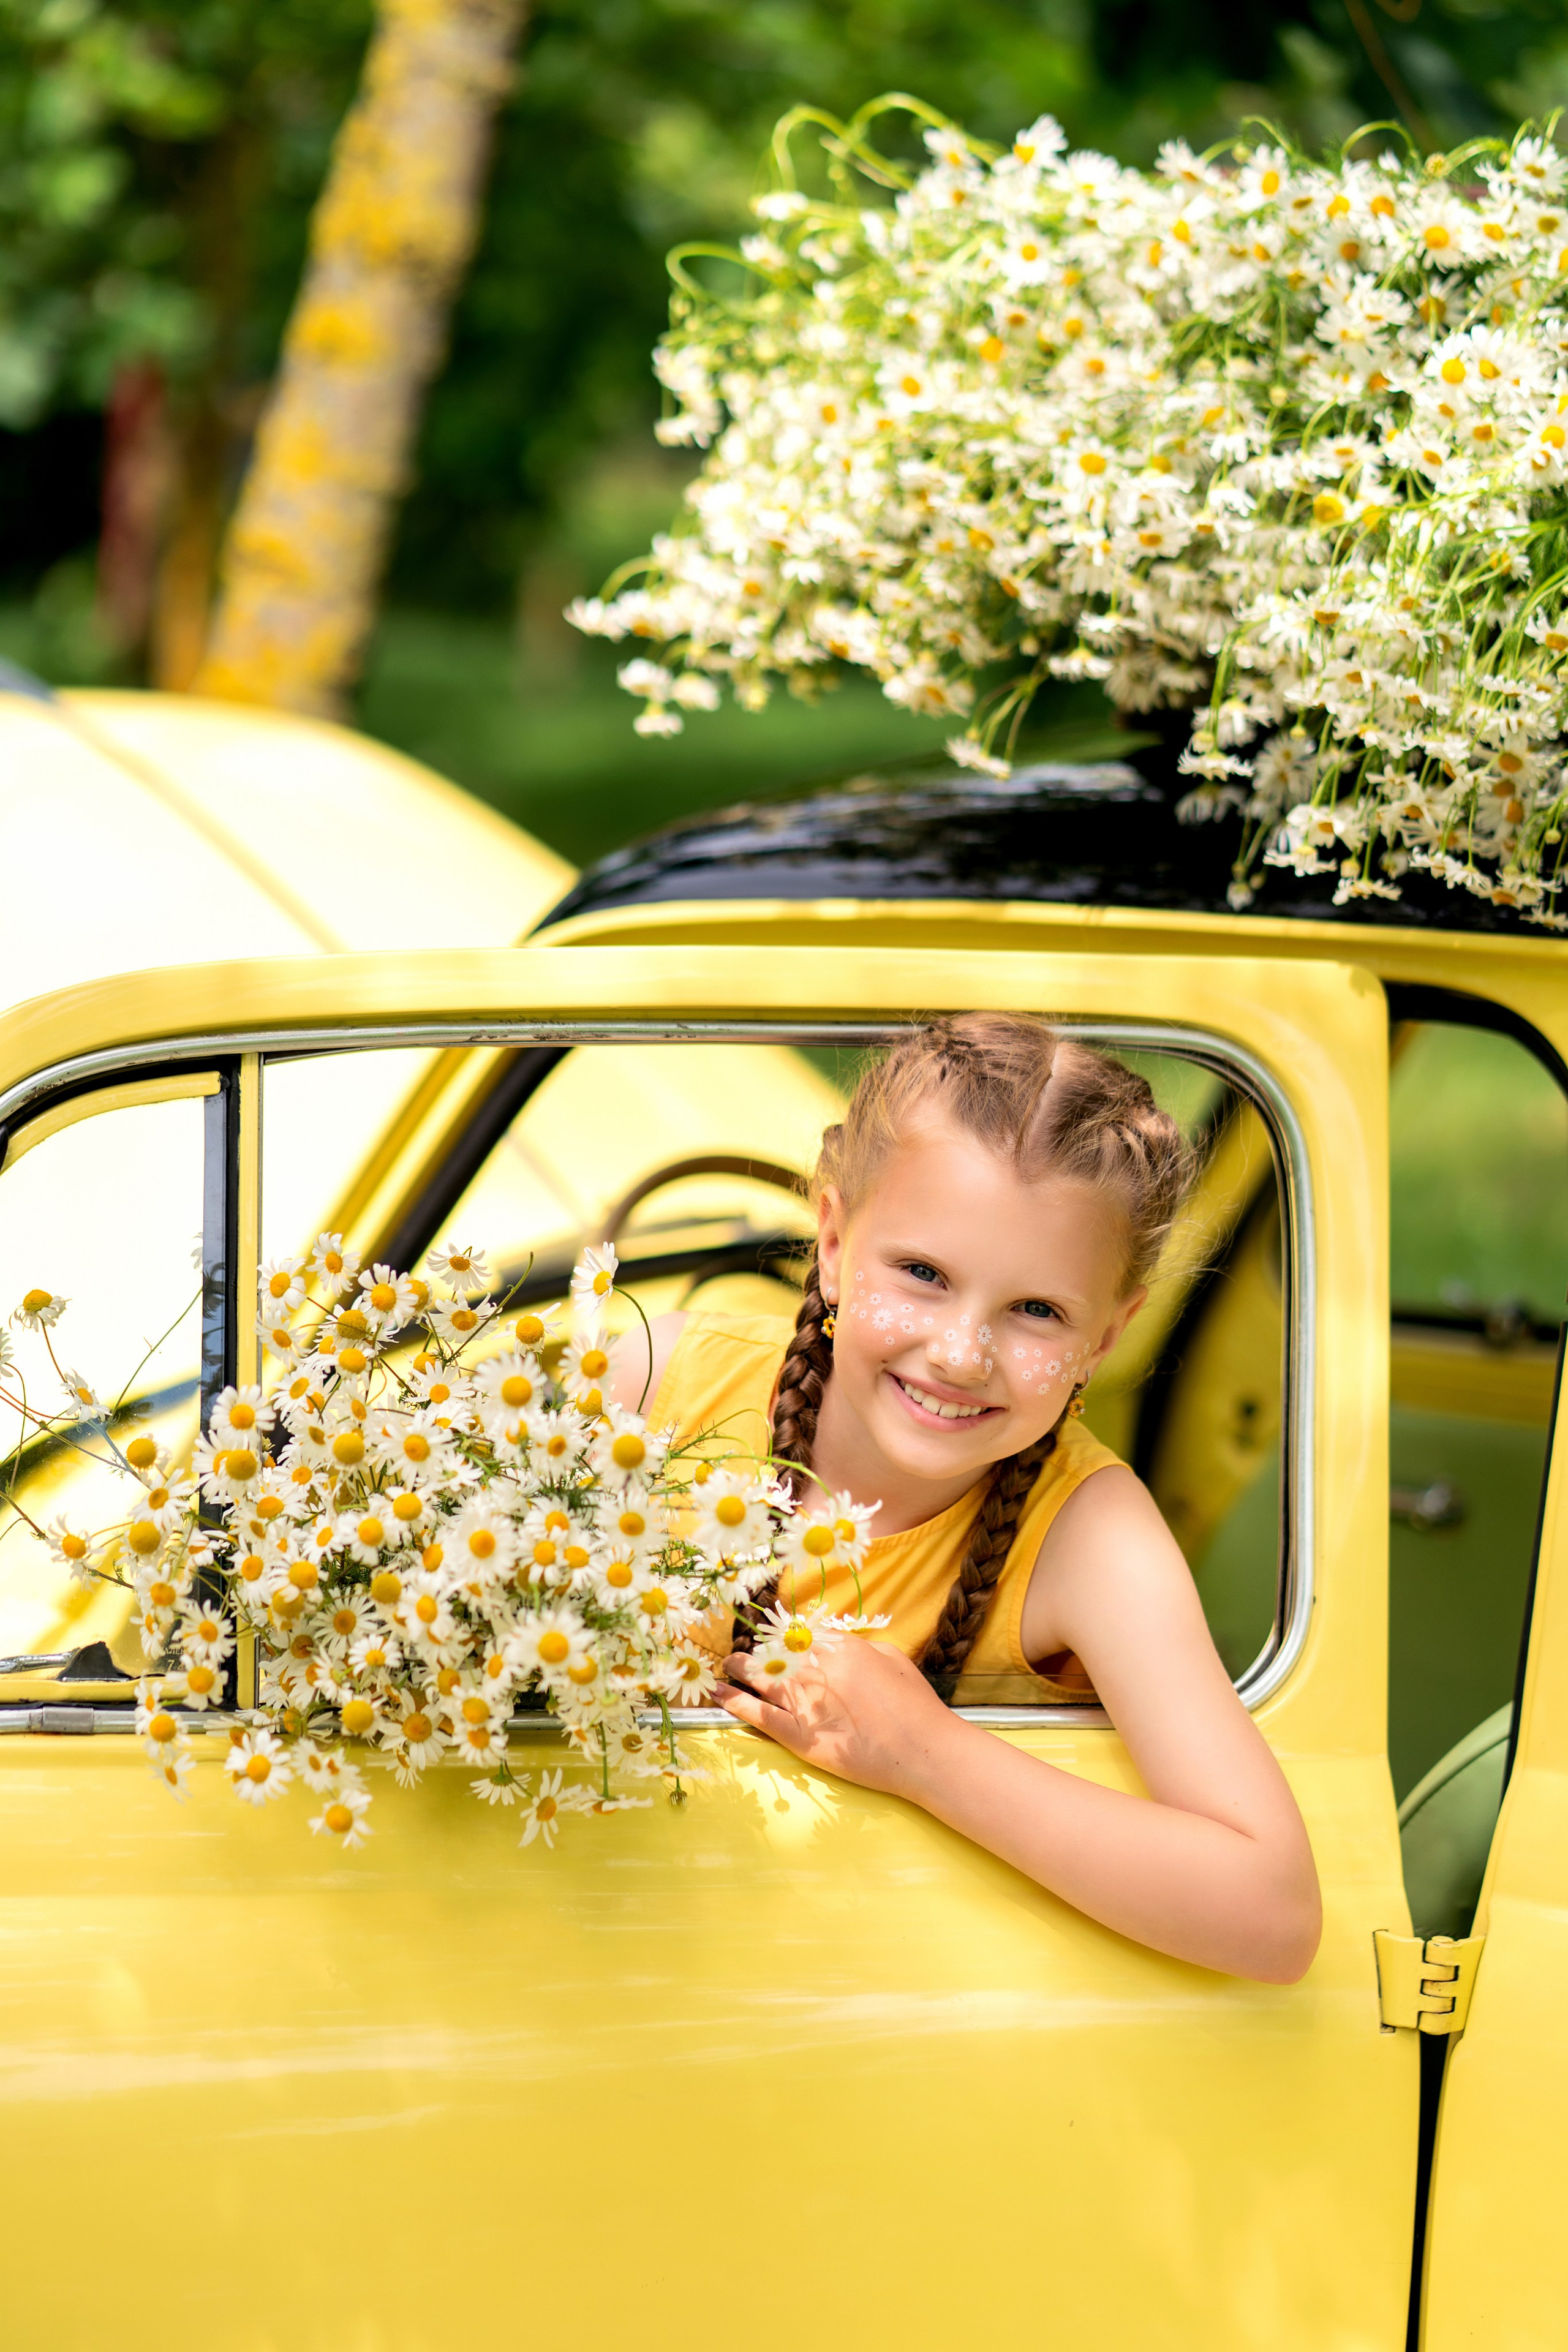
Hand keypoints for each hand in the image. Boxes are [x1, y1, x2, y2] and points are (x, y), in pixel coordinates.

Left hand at [714, 1634, 958, 1800]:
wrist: (924, 1752)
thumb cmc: (916, 1707)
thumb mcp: (893, 1659)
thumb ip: (861, 1646)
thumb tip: (838, 1643)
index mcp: (841, 1647)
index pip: (803, 1636)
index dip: (788, 1638)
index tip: (779, 1639)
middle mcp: (817, 1669)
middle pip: (778, 1653)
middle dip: (762, 1651)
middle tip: (750, 1653)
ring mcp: (805, 1703)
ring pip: (761, 1678)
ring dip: (740, 1668)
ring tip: (727, 1666)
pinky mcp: (799, 1736)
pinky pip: (758, 1714)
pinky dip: (734, 1701)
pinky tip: (718, 1693)